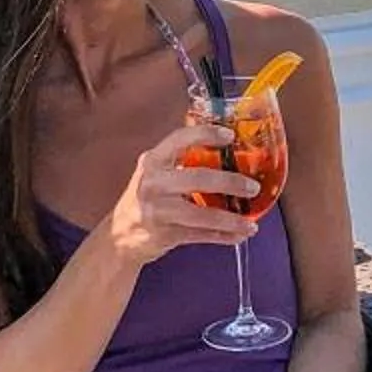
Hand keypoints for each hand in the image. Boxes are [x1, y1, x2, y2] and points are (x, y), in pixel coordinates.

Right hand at [105, 119, 258, 267]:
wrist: (119, 235)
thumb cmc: (145, 199)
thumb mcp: (156, 173)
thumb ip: (182, 161)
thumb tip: (227, 150)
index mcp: (153, 162)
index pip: (180, 139)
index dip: (206, 134)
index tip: (230, 136)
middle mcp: (154, 183)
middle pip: (198, 179)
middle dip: (230, 183)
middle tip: (252, 187)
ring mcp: (158, 211)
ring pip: (202, 216)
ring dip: (231, 220)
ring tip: (250, 222)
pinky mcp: (165, 234)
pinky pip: (201, 236)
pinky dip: (223, 236)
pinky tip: (239, 235)